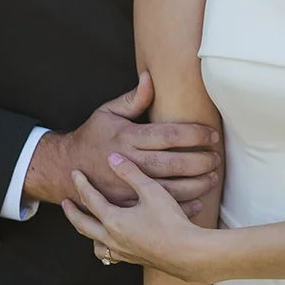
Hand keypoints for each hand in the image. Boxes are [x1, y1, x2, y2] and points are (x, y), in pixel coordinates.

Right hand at [25, 72, 220, 210]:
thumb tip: (150, 77)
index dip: (193, 135)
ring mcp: (126, 185)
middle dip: (199, 161)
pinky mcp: (126, 203)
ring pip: (168, 188)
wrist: (66, 168)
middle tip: (217, 158)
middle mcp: (128, 161)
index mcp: (127, 137)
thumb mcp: (107, 112)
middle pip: (172, 163)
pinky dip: (180, 205)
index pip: (167, 135)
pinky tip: (199, 200)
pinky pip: (157, 207)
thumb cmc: (92, 136)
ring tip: (213, 177)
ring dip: (195, 184)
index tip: (211, 135)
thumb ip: (132, 99)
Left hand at [61, 154, 212, 280]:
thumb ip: (130, 173)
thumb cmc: (170, 221)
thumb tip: (113, 157)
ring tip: (86, 225)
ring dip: (88, 232)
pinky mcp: (133, 260)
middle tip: (64, 202)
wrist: (187, 254)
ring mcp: (122, 252)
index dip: (81, 184)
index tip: (75, 173)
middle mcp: (112, 238)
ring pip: (95, 243)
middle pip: (83, 224)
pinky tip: (112, 244)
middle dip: (73, 212)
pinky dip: (106, 248)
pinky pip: (111, 255)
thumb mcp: (151, 190)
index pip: (90, 199)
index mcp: (113, 220)